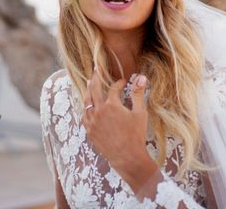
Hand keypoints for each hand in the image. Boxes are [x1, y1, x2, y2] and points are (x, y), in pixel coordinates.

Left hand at [82, 71, 160, 195]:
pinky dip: (85, 107)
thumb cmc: (136, 135)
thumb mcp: (140, 113)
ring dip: (88, 91)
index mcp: (112, 105)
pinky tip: (87, 105)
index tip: (123, 81)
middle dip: (96, 78)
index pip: (113, 88)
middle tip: (96, 69)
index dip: (119, 83)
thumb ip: (138, 93)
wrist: (127, 157)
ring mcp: (92, 121)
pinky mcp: (89, 131)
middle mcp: (99, 111)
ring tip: (89, 84)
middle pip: (94, 89)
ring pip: (86, 101)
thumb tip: (141, 77)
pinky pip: (84, 115)